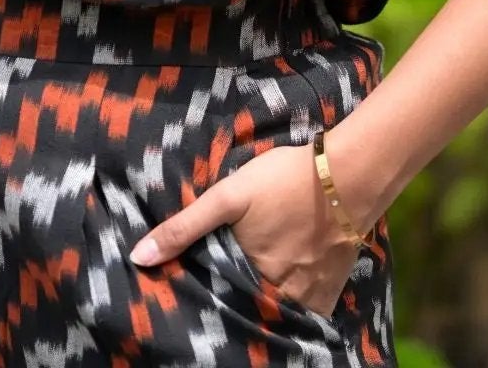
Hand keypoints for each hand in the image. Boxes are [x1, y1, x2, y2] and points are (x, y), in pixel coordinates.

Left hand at [129, 138, 364, 319]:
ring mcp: (308, 298)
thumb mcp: (227, 196)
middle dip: (235, 303)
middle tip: (224, 287)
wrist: (348, 175)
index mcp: (250, 276)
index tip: (193, 292)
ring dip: (264, 304)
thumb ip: (185, 226)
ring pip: (278, 311)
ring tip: (252, 288)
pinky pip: (307, 312)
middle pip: (249, 307)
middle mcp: (279, 296)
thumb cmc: (283, 180)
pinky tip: (284, 289)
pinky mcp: (330, 291)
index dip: (206, 296)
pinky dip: (294, 306)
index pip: (218, 300)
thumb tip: (139, 258)